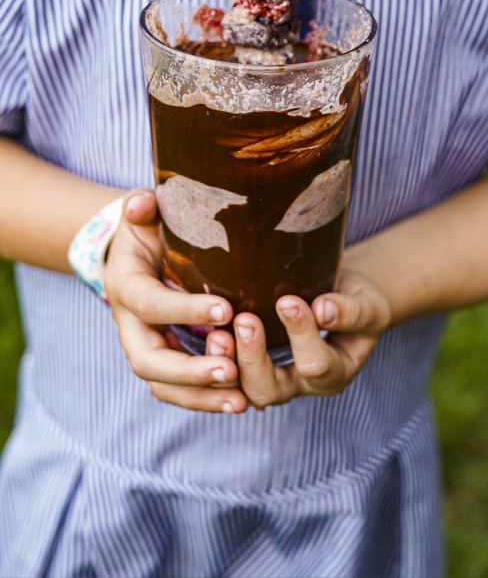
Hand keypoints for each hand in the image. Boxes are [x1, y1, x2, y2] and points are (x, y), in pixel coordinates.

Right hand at [104, 189, 247, 413]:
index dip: (184, 310)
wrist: (138, 254)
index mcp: (126, 286)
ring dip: (201, 397)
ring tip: (241, 400)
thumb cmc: (148, 231)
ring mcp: (147, 346)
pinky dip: (207, 400)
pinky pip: (179, 391)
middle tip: (231, 370)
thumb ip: (141, 207)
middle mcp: (130, 324)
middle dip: (189, 371)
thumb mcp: (143, 214)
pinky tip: (243, 401)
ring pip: (164, 385)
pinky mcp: (166, 360)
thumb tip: (143, 203)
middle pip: (148, 360)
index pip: (150, 304)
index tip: (227, 311)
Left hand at [232, 271, 391, 408]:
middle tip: (245, 321)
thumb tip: (323, 310)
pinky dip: (216, 358)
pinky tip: (209, 330)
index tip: (288, 301)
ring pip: (242, 388)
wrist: (346, 302)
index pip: (316, 365)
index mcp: (336, 373)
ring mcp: (275, 380)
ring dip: (228, 363)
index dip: (301, 335)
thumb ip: (350, 311)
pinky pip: (229, 373)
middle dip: (254, 358)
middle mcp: (302, 385)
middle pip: (270, 390)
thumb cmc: (358, 302)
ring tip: (218, 334)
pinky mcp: (254, 367)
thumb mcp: (367, 305)